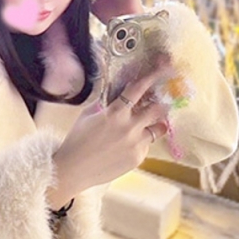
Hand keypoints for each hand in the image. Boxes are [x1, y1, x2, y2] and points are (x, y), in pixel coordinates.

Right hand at [48, 68, 169, 207]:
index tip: (164, 68)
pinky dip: (140, 143)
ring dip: (155, 125)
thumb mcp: (88, 115)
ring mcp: (136, 144)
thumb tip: (117, 95)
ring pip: (158, 129)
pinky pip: (146, 146)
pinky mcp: (137, 158)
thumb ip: (106, 104)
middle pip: (158, 109)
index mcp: (115, 113)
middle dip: (159, 104)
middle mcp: (130, 127)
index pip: (139, 89)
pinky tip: (125, 147)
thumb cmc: (76, 141)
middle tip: (156, 104)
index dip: (153, 76)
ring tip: (146, 126)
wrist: (73, 170)